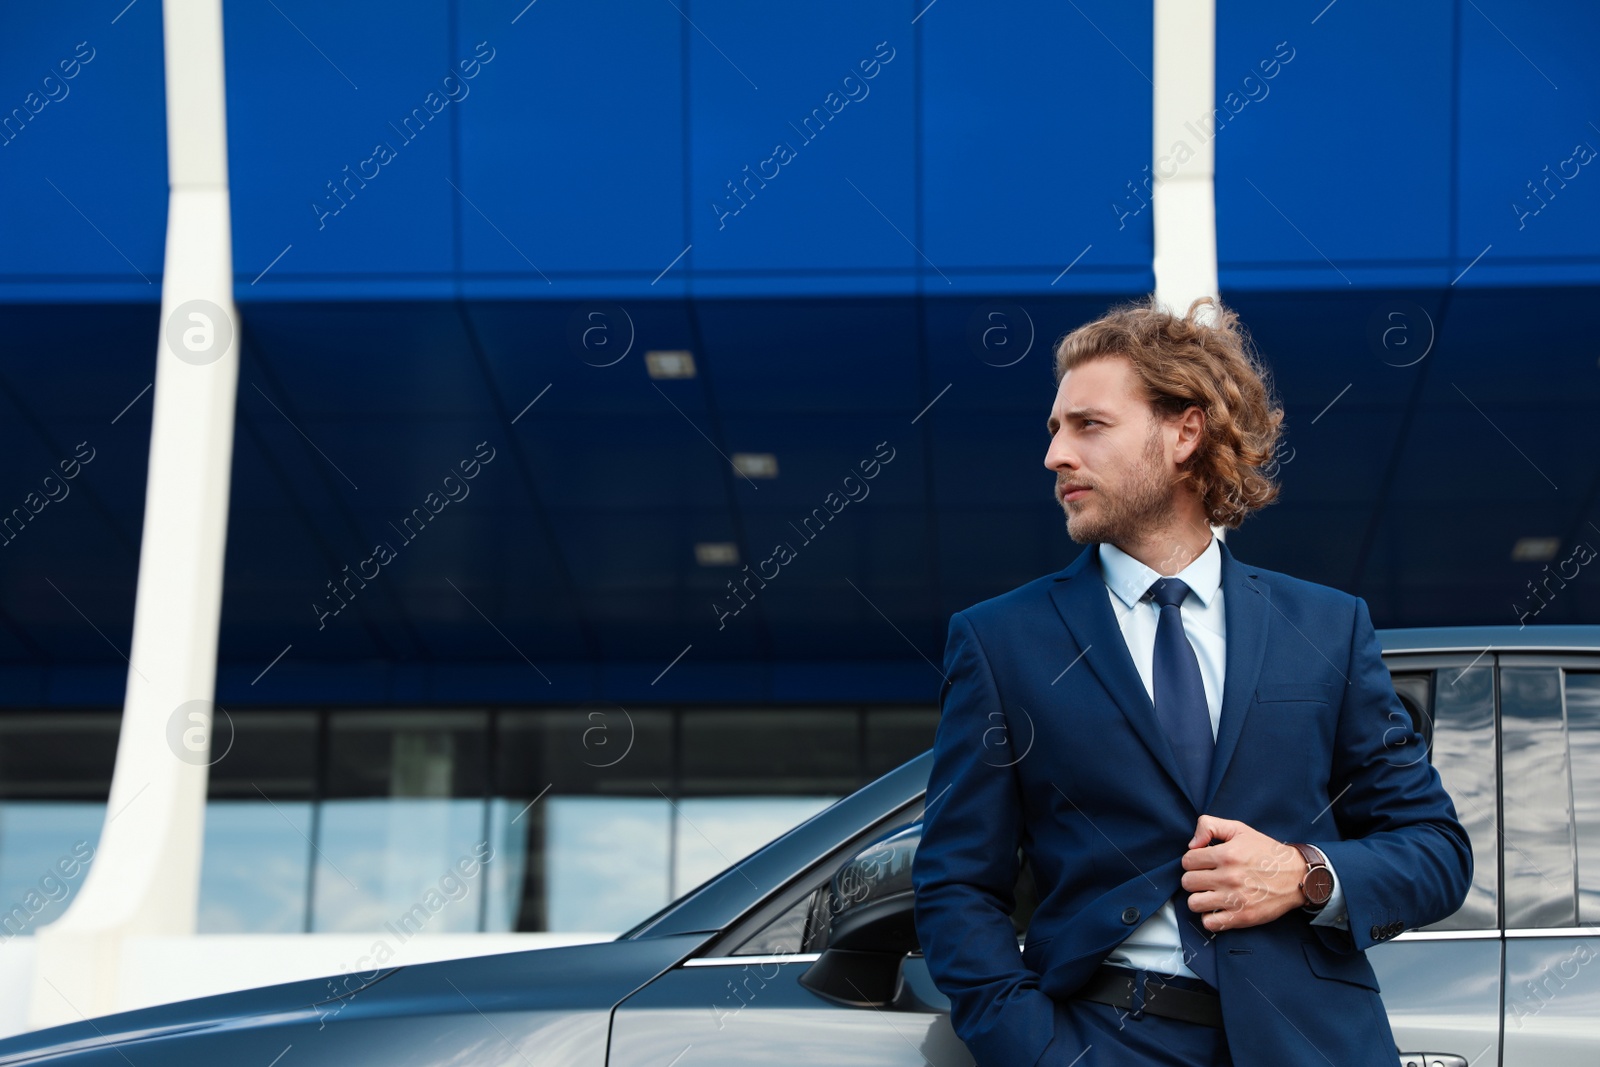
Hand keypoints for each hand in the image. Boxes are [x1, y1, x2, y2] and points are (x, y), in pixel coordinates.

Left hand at [1179, 815, 1305, 931]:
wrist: (1297, 876)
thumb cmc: (1267, 853)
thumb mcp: (1239, 829)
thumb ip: (1209, 826)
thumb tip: (1192, 844)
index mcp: (1226, 854)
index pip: (1187, 861)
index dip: (1193, 861)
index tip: (1203, 864)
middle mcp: (1229, 877)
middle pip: (1188, 882)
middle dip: (1194, 879)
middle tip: (1207, 879)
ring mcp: (1235, 899)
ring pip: (1194, 903)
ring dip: (1199, 899)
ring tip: (1210, 894)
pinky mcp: (1242, 917)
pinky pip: (1210, 923)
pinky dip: (1210, 918)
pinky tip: (1218, 909)